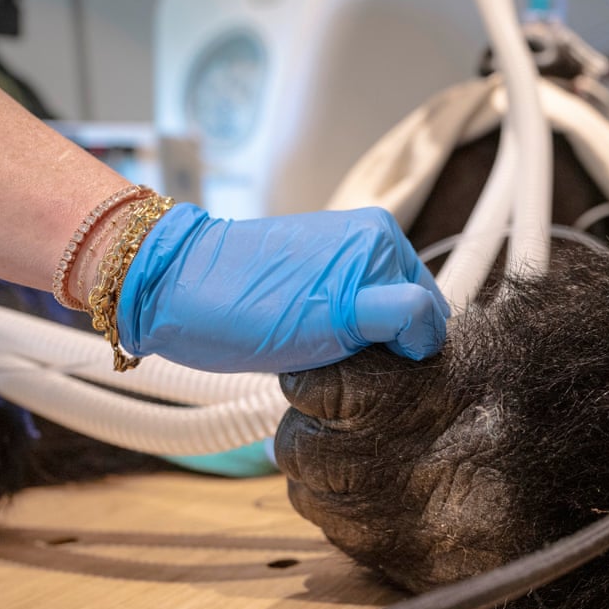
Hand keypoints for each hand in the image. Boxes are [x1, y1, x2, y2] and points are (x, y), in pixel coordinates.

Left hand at [116, 204, 449, 372]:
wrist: (174, 293)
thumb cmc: (252, 306)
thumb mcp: (341, 316)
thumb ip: (403, 315)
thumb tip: (434, 331)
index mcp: (384, 240)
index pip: (430, 311)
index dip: (410, 350)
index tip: (375, 368)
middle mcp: (366, 242)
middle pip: (402, 318)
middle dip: (381, 350)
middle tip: (343, 364)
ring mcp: (337, 261)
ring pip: (373, 327)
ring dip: (354, 351)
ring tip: (317, 356)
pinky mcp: (310, 280)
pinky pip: (343, 323)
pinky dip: (331, 344)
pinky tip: (302, 350)